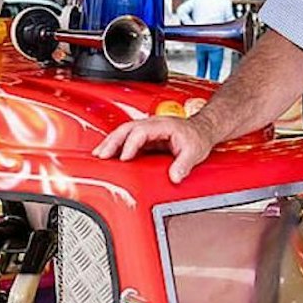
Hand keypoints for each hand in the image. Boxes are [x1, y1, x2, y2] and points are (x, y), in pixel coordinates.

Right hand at [95, 115, 212, 182]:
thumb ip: (184, 164)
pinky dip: (117, 146)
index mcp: (162, 125)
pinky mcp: (146, 136)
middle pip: (126, 129)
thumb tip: (174, 177)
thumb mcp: (195, 152)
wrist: (203, 129)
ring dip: (110, 143)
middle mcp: (153, 124)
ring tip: (99, 156)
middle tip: (100, 156)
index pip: (141, 132)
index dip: (131, 145)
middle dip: (111, 142)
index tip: (125, 158)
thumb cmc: (198, 137)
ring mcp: (148, 129)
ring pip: (124, 132)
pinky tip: (111, 156)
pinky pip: (128, 138)